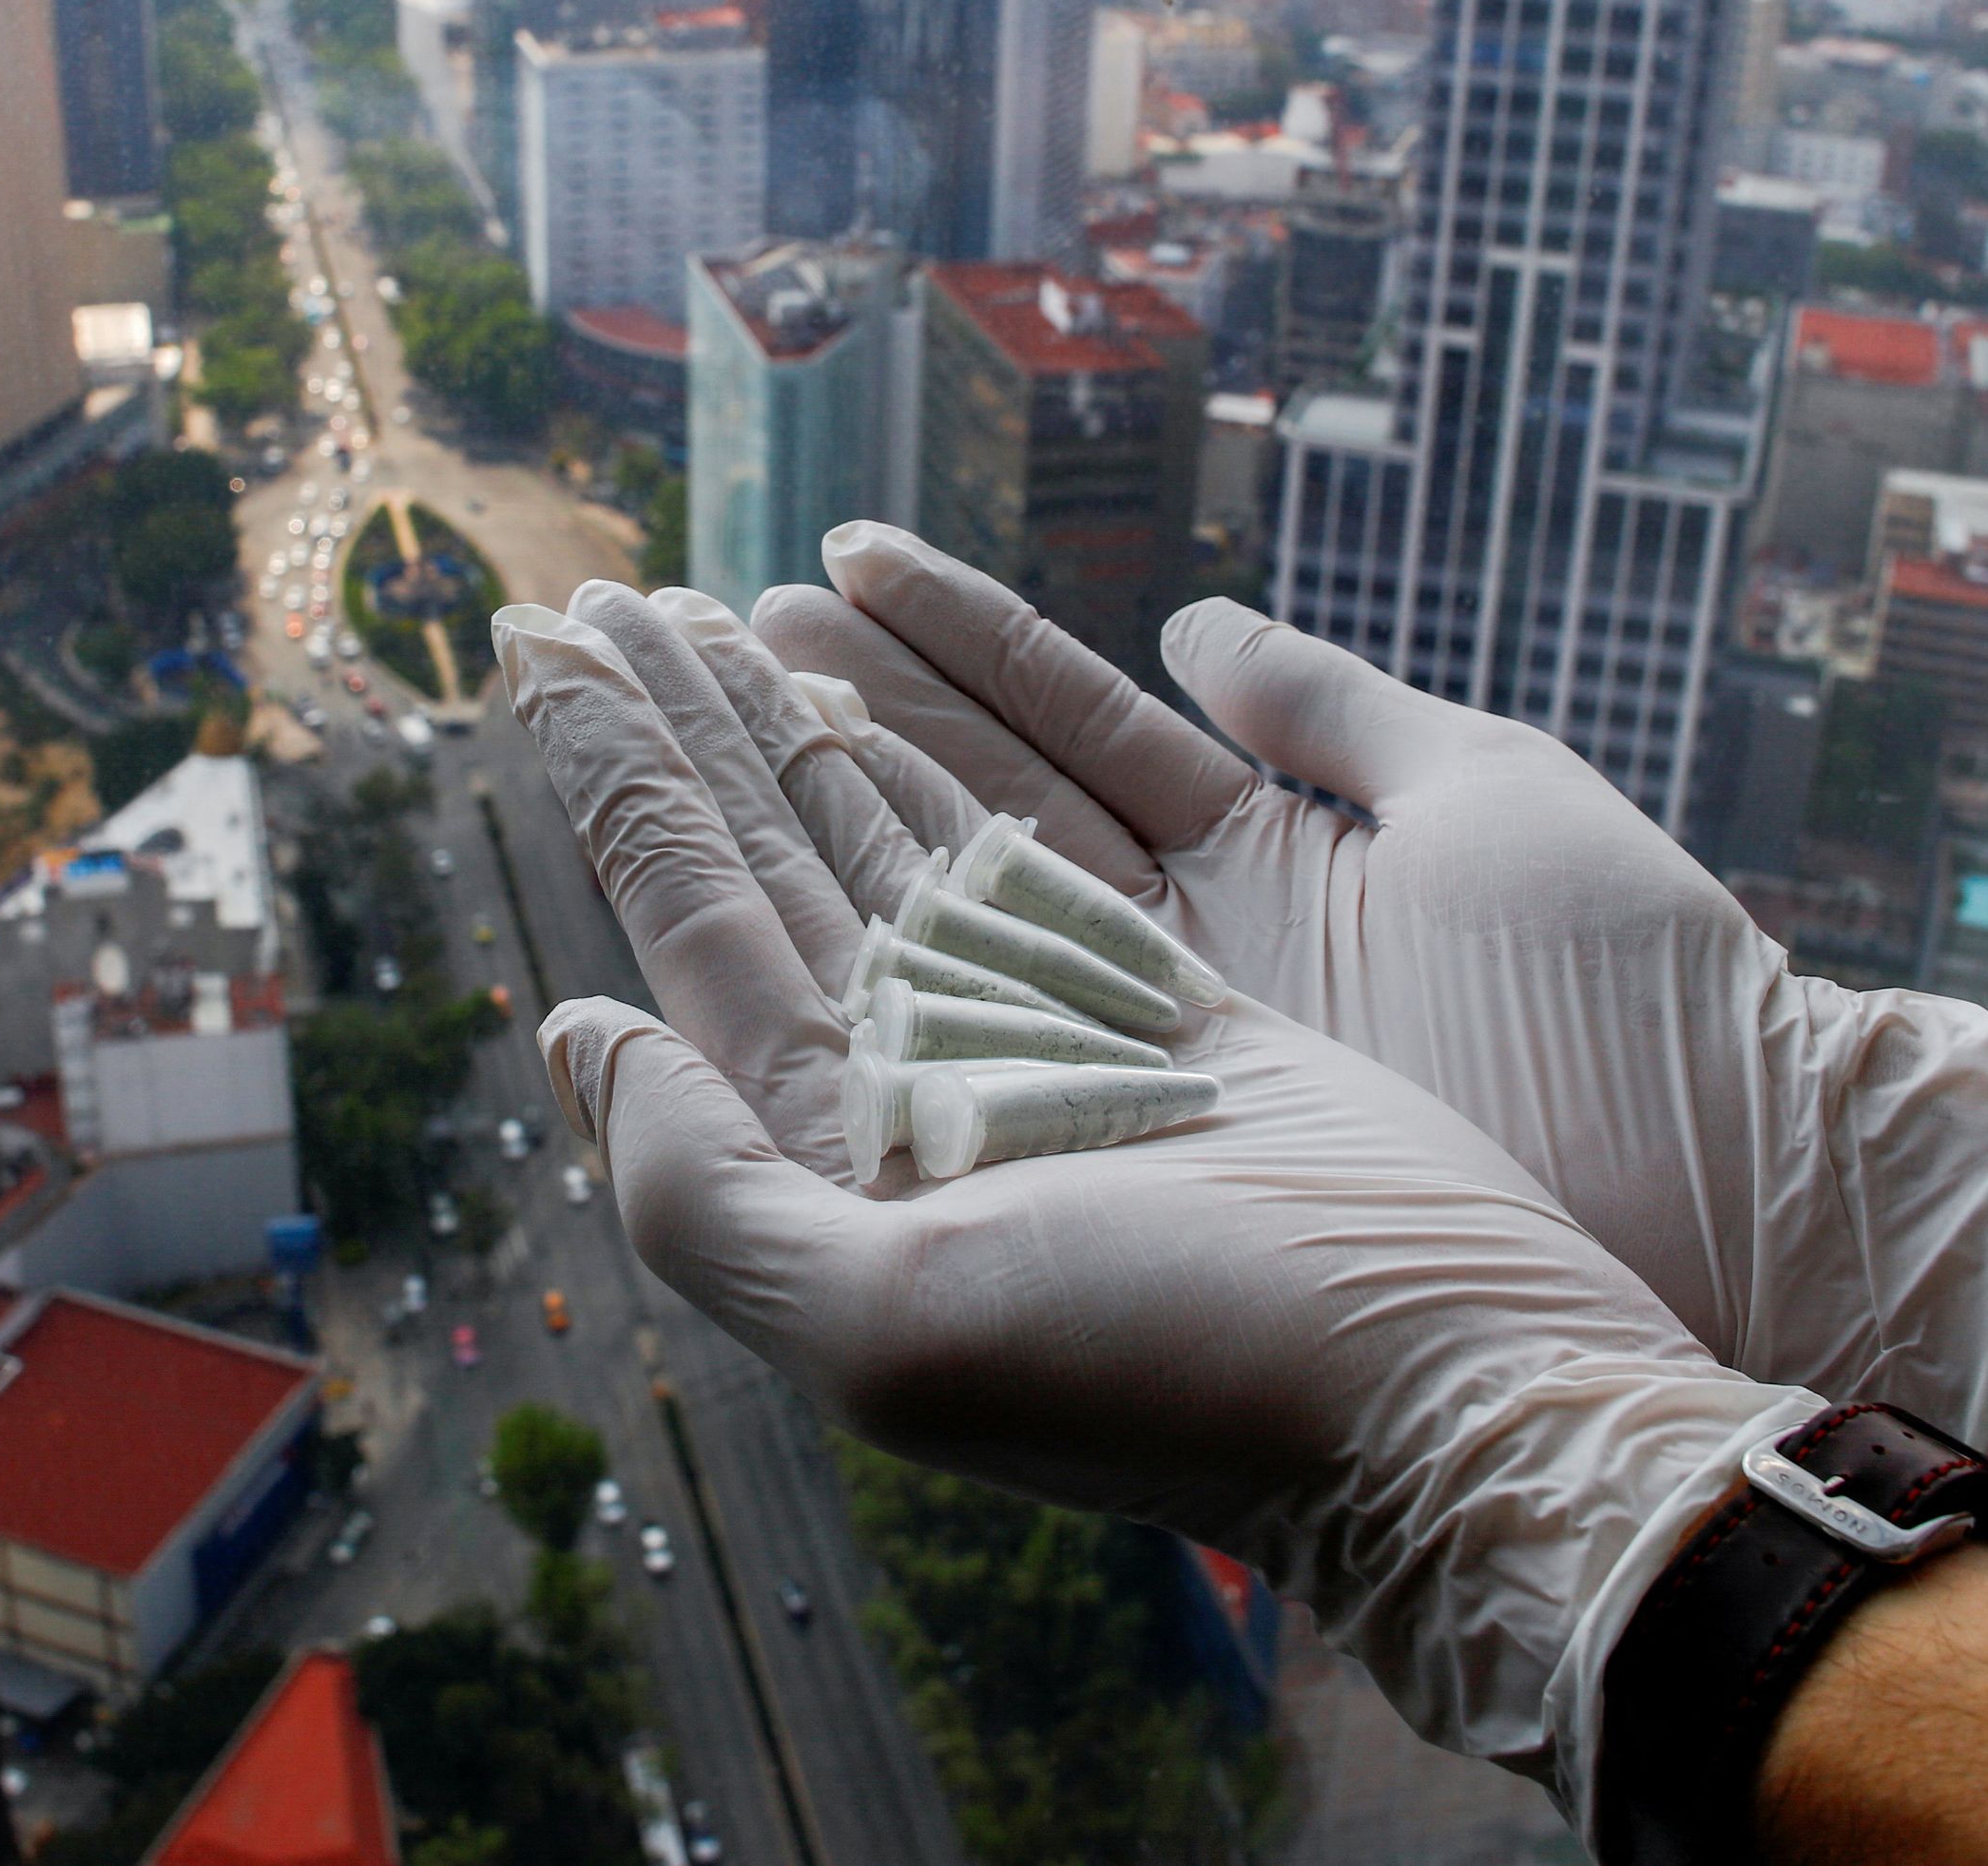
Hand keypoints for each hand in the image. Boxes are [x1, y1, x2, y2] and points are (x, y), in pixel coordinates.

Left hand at [494, 592, 1808, 1819]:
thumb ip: (710, 1201)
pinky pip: (1018, 858)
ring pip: (879, 843)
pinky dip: (945, 770)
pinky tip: (869, 705)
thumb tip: (578, 1037)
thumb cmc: (1180, 1375)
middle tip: (598, 594)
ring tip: (706, 610)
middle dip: (677, 727)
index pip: (690, 925)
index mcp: (836, 1164)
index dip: (608, 778)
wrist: (1451, 1391)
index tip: (536, 652)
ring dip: (788, 726)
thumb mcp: (897, 1327)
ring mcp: (1035, 1049)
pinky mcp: (1160, 1013)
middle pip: (764, 862)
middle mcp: (917, 1100)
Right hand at [740, 523, 1987, 1442]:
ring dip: (832, 826)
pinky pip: (1011, 1062)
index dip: (947, 639)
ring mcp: (1171, 1058)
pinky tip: (783, 931)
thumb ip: (1337, 711)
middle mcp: (1194, 945)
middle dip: (837, 718)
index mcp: (1269, 840)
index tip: (829, 561)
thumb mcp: (1498, 800)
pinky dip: (902, 995)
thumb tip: (1194, 625)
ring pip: (960, 924)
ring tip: (699, 727)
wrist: (1752, 1211)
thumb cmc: (1652, 997)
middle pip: (975, 808)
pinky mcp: (1182, 1160)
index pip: (1064, 718)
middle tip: (697, 636)